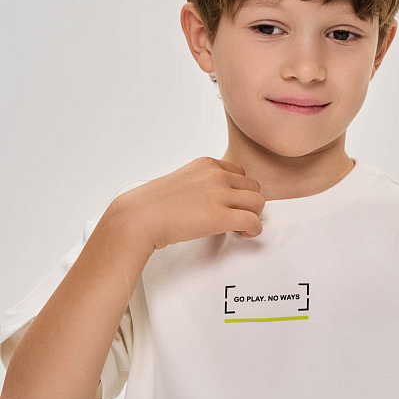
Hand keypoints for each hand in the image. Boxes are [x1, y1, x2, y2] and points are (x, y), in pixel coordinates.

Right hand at [115, 156, 265, 252]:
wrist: (139, 217)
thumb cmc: (154, 205)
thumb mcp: (182, 181)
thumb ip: (201, 184)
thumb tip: (213, 199)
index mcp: (207, 164)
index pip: (241, 173)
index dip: (239, 192)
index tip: (231, 204)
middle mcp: (217, 175)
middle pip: (254, 187)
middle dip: (248, 204)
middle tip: (237, 217)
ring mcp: (220, 194)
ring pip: (258, 202)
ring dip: (253, 216)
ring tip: (239, 227)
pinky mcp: (220, 216)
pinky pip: (253, 221)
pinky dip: (254, 230)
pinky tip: (243, 234)